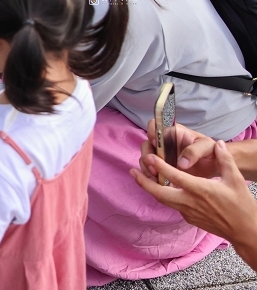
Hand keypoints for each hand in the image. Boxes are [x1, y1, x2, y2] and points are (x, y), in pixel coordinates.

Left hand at [131, 139, 256, 246]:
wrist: (246, 232)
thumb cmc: (242, 205)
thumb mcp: (236, 180)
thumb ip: (225, 160)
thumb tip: (219, 144)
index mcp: (201, 190)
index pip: (176, 177)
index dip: (161, 167)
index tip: (149, 158)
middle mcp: (190, 202)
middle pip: (160, 193)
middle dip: (144, 182)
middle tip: (132, 171)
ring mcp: (188, 212)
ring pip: (163, 200)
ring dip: (150, 189)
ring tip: (139, 177)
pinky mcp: (189, 219)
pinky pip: (172, 205)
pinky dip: (163, 196)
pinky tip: (160, 188)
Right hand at [140, 120, 218, 178]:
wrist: (215, 166)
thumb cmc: (211, 152)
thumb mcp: (207, 147)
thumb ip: (195, 151)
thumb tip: (181, 164)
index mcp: (173, 132)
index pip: (154, 125)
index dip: (151, 132)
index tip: (156, 144)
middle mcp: (163, 142)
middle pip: (146, 144)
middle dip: (147, 156)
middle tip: (154, 168)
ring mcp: (161, 156)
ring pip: (146, 158)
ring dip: (146, 167)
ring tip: (156, 177)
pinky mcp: (162, 168)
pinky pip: (150, 170)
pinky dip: (150, 176)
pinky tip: (158, 183)